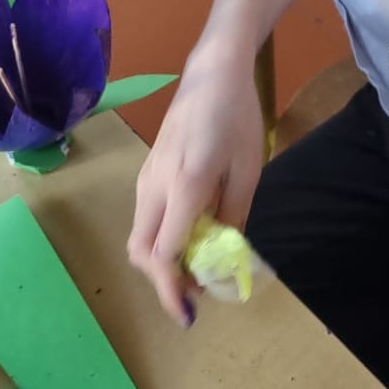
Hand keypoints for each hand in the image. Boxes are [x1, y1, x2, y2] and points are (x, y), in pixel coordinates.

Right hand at [127, 45, 263, 323]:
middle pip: (141, 251)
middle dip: (163, 281)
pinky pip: (147, 217)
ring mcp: (146, 177)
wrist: (213, 72)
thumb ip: (234, 216)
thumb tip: (225, 258)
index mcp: (183, 186)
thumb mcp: (248, 170)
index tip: (190, 316)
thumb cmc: (236, 117)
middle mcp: (155, 186)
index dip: (173, 290)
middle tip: (198, 292)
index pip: (164, 254)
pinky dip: (162, 238)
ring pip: (140, 236)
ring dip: (162, 260)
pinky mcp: (148, 170)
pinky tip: (191, 235)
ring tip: (198, 266)